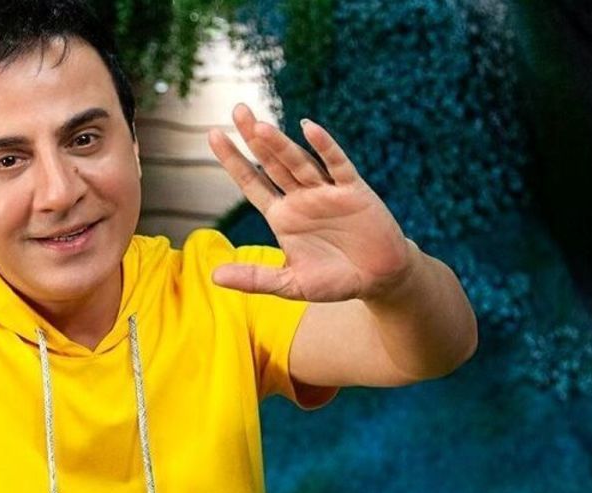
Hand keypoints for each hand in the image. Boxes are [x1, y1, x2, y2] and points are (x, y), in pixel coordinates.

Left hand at [208, 104, 414, 302]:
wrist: (378, 280)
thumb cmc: (334, 280)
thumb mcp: (290, 283)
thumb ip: (254, 278)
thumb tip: (214, 276)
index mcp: (282, 215)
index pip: (251, 182)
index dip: (233, 160)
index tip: (213, 135)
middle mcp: (301, 197)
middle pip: (272, 163)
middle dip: (254, 139)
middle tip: (237, 110)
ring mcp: (326, 192)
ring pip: (299, 163)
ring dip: (281, 145)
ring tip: (260, 126)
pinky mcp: (353, 192)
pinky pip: (337, 166)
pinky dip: (325, 147)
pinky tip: (309, 129)